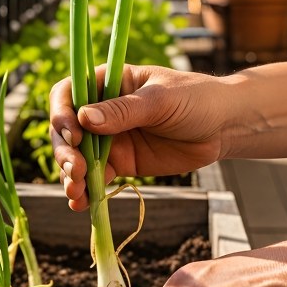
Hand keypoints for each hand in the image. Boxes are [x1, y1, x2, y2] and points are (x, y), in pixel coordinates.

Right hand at [50, 65, 229, 210]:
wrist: (223, 127)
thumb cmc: (196, 99)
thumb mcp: (160, 101)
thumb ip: (124, 110)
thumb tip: (84, 118)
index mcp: (109, 82)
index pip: (69, 93)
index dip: (62, 113)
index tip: (73, 135)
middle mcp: (102, 109)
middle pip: (67, 129)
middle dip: (65, 152)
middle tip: (75, 171)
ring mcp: (110, 137)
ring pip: (77, 156)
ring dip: (70, 175)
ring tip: (75, 192)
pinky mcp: (121, 162)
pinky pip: (96, 176)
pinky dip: (86, 191)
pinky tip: (81, 204)